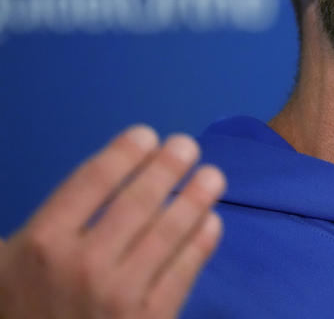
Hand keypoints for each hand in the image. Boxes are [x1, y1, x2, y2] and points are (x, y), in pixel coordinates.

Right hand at [0, 126, 225, 317]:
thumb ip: (37, 229)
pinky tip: (211, 222)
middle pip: (137, 201)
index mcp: (41, 244)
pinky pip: (183, 273)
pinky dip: (201, 243)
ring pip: (168, 233)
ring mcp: (118, 296)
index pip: (92, 182)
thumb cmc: (20, 314)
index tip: (146, 134)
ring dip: (195, 198)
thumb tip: (83, 184)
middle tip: (187, 146)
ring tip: (211, 176)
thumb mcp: (4, 269)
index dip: (124, 153)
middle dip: (167, 167)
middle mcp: (81, 265)